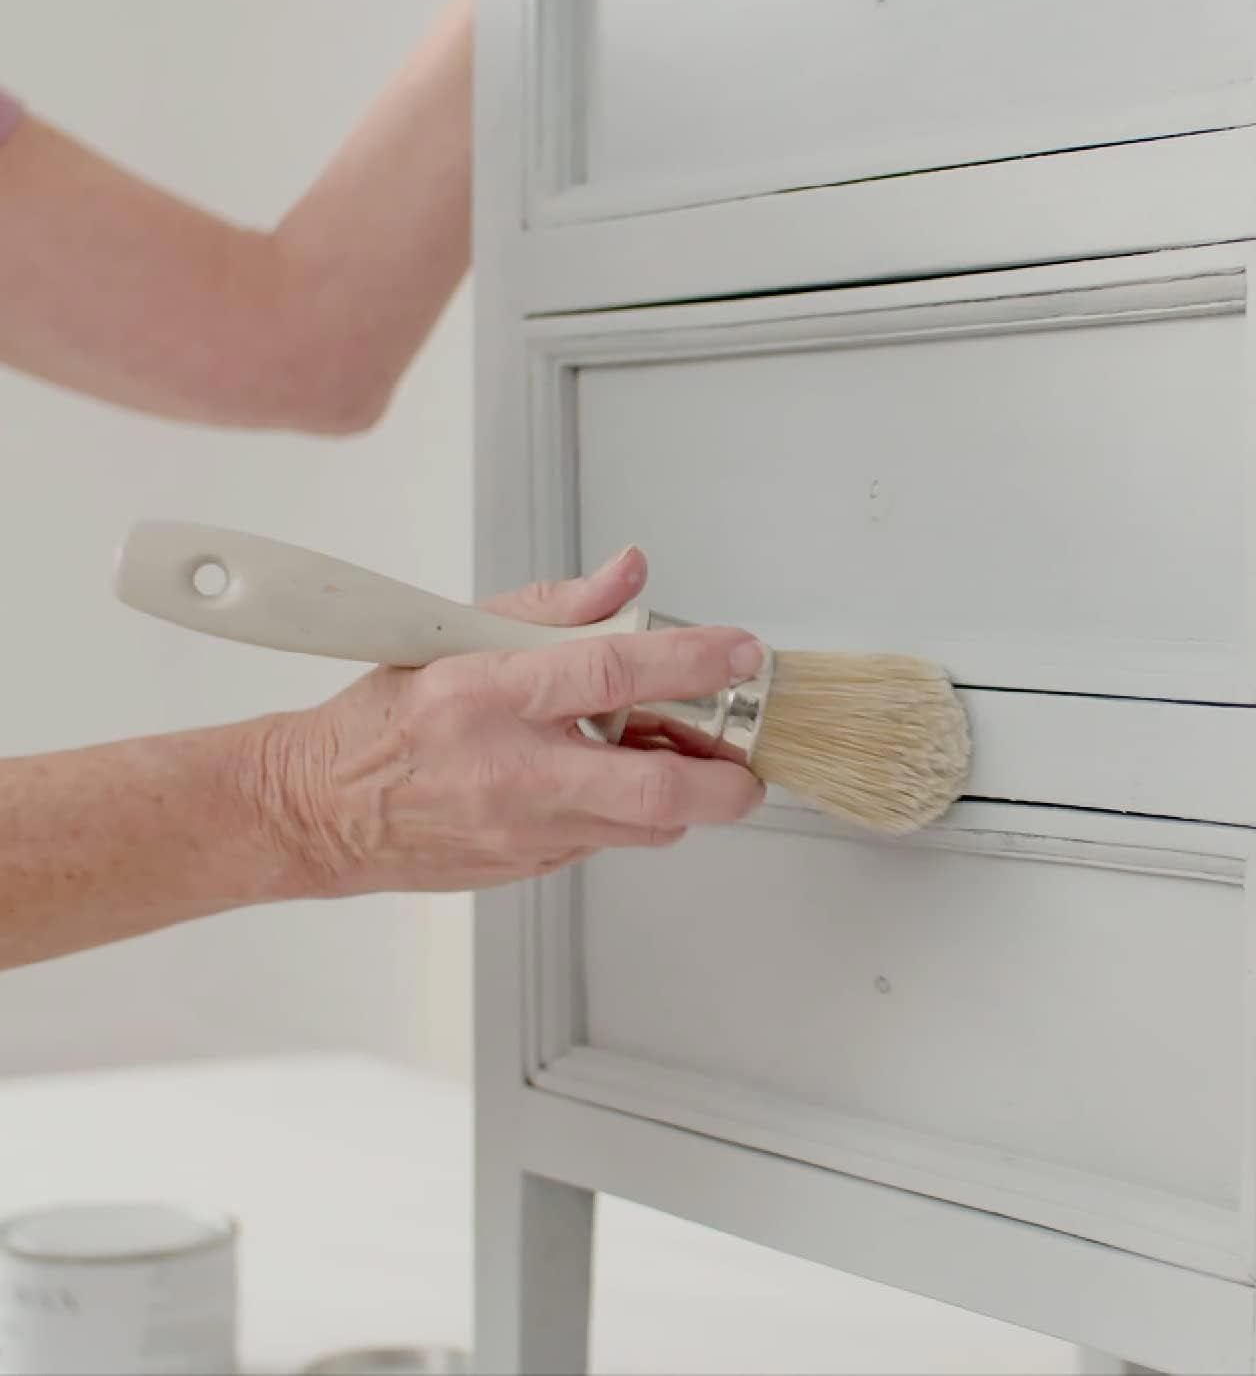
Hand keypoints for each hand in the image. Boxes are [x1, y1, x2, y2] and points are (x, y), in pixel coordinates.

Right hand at [260, 548, 766, 895]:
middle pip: (655, 788)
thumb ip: (555, 605)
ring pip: (645, 826)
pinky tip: (617, 781)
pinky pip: (608, 842)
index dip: (691, 661)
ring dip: (685, 797)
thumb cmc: (384, 721)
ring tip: (684, 758)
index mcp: (493, 694)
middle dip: (726, 780)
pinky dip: (633, 813)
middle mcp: (515, 769)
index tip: (740, 652)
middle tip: (750, 760)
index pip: (611, 672)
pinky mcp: (531, 867)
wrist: (318, 811)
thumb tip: (628, 574)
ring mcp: (526, 830)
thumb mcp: (458, 635)